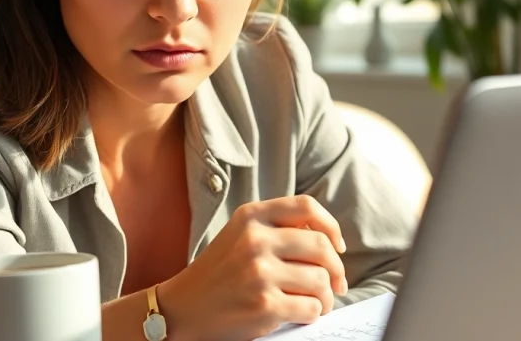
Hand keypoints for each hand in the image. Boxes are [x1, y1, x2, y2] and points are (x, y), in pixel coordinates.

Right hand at [158, 195, 347, 340]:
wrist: (182, 308)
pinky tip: (301, 314)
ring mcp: (259, 273)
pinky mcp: (264, 306)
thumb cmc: (219, 271)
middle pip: (321, 245)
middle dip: (336, 269)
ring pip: (321, 280)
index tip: (337, 246)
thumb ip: (277, 227)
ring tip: (318, 302)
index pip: (306, 206)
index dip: (331, 226)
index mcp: (250, 216)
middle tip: (337, 283)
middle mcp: (255, 240)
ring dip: (326, 296)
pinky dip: (313, 314)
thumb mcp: (240, 234)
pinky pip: (311, 308)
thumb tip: (327, 236)